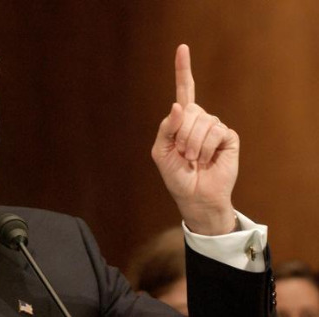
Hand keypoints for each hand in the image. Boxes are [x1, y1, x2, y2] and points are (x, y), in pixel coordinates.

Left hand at [151, 44, 238, 234]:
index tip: (182, 48)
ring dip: (193, 146)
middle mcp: (200, 119)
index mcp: (182, 120)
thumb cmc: (176, 175)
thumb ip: (166, 128)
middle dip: (181, 136)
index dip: (183, 69)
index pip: (184, 90)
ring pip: (202, 123)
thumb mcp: (161, 151)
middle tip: (183, 156)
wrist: (194, 195)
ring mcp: (216, 127)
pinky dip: (206, 149)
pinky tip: (207, 160)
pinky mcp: (228, 137)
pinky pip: (215, 133)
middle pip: (189, 111)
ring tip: (194, 160)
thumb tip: (179, 106)